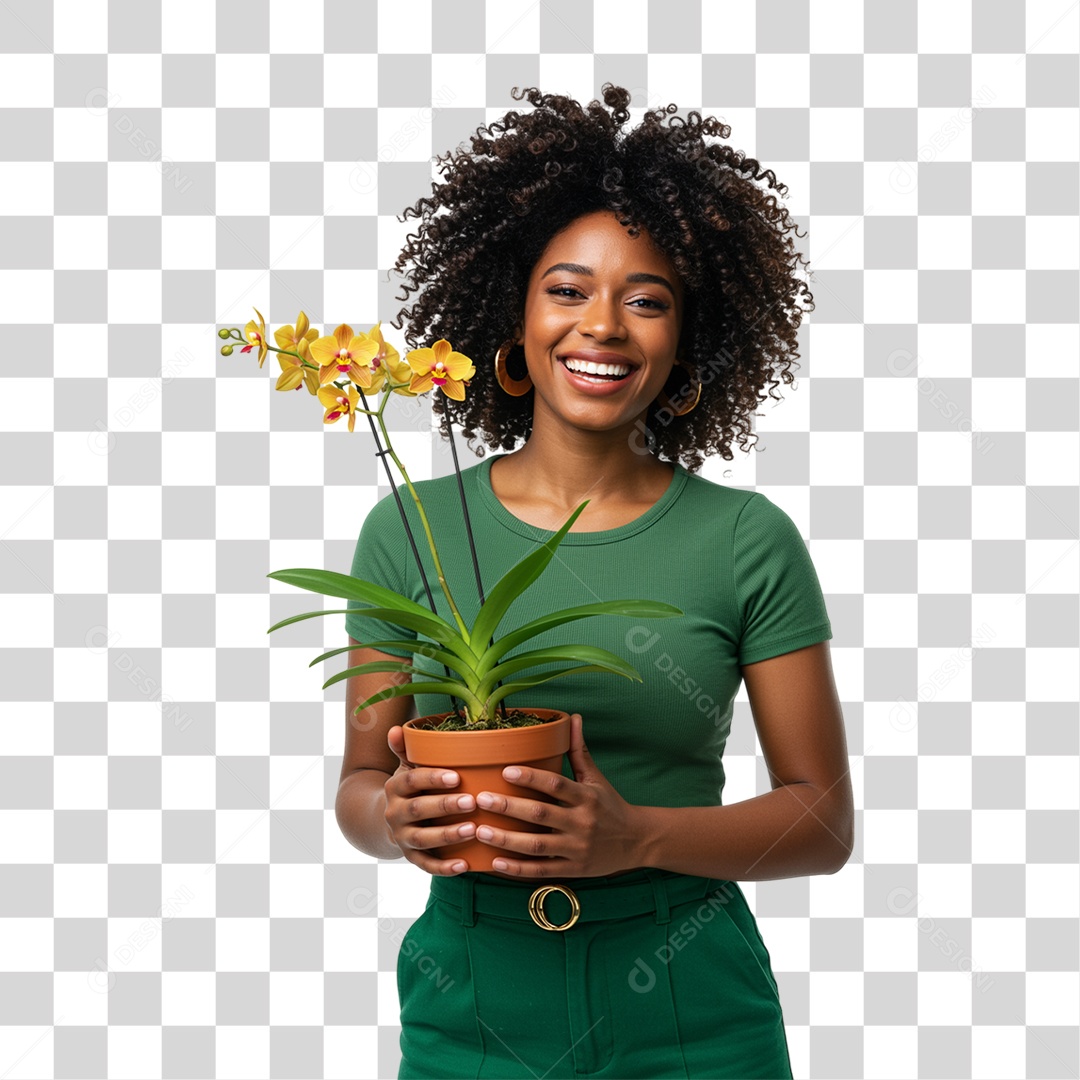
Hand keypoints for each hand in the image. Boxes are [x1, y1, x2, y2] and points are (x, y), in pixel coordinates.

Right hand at [383, 724, 475, 875]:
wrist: (389, 820)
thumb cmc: (411, 787)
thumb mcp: (406, 767)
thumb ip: (406, 749)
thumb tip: (396, 729)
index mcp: (395, 787)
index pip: (412, 780)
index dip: (433, 778)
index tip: (458, 777)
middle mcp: (395, 813)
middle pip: (419, 810)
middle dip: (445, 806)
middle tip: (472, 801)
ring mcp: (401, 837)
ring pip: (423, 839)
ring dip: (448, 835)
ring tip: (473, 830)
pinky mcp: (410, 857)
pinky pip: (426, 865)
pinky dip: (444, 868)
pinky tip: (464, 865)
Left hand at [471, 713, 642, 878]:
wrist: (637, 842)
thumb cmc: (610, 805)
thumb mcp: (596, 778)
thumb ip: (579, 751)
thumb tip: (572, 718)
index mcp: (586, 797)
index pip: (556, 784)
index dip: (531, 777)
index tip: (505, 770)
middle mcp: (581, 822)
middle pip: (540, 814)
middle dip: (509, 806)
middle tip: (481, 799)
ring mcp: (577, 849)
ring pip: (536, 845)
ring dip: (506, 839)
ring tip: (481, 830)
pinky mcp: (574, 870)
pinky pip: (541, 871)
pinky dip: (518, 869)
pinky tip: (496, 862)